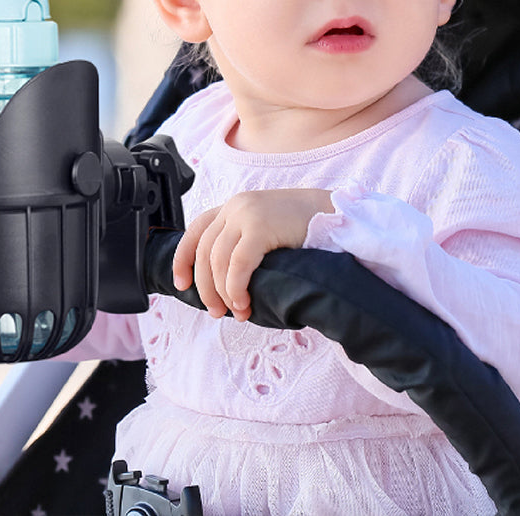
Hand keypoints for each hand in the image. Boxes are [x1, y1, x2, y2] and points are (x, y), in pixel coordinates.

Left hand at [172, 188, 332, 320]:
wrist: (338, 214)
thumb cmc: (306, 232)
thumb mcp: (267, 232)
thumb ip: (245, 245)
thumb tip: (223, 284)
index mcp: (234, 207)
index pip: (196, 231)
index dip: (183, 258)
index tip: (181, 284)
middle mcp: (235, 207)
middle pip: (204, 251)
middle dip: (206, 286)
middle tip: (216, 312)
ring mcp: (246, 213)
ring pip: (217, 260)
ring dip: (223, 292)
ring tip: (239, 312)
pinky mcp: (260, 226)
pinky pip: (237, 264)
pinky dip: (235, 287)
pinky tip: (243, 302)